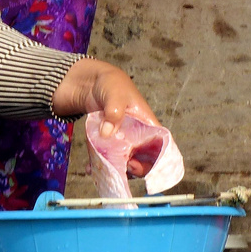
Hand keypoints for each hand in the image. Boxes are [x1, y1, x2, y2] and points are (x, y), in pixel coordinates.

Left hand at [52, 59, 161, 175]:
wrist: (91, 81)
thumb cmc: (111, 83)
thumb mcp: (115, 94)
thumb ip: (114, 111)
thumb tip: (107, 133)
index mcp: (148, 124)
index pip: (160, 146)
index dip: (154, 161)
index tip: (137, 164)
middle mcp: (138, 135)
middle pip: (144, 159)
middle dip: (135, 168)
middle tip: (123, 166)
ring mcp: (124, 139)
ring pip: (126, 160)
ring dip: (118, 169)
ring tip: (106, 169)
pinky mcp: (110, 141)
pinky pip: (108, 157)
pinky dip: (101, 164)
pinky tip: (91, 168)